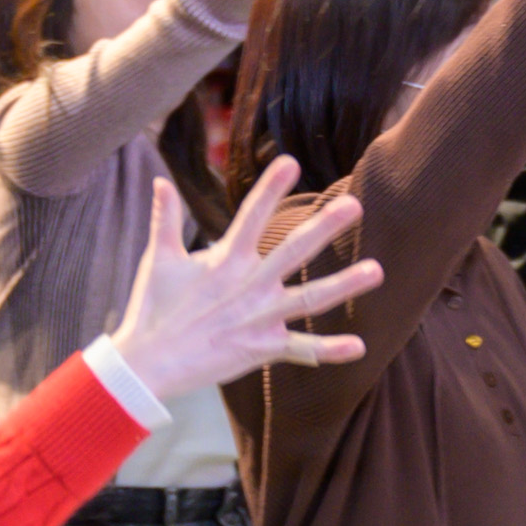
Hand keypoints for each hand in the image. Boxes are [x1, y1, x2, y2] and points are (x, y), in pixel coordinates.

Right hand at [106, 160, 385, 401]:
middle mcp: (249, 285)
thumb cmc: (153, 308)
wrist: (148, 363)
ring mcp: (259, 318)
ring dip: (345, 285)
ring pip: (310, 299)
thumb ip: (165, 219)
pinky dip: (329, 351)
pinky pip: (301, 349)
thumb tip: (160, 181)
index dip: (270, 188)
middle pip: (293, 251)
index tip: (291, 161)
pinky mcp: (262, 348)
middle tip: (354, 205)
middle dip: (324, 227)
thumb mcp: (159, 259)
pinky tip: (360, 347)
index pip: (251, 215)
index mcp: (224, 259)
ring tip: (378, 271)